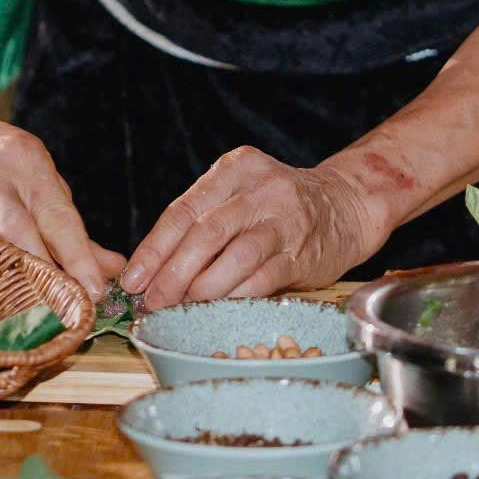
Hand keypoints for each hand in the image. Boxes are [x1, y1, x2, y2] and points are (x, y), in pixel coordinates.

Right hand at [0, 100, 124, 297]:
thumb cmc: (0, 164)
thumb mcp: (41, 180)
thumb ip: (73, 229)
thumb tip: (112, 269)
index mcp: (26, 164)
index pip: (57, 216)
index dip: (78, 256)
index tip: (95, 289)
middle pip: (20, 233)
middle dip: (47, 274)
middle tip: (71, 306)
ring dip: (11, 283)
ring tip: (36, 312)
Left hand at [122, 148, 383, 306]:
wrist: (345, 206)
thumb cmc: (276, 207)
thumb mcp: (238, 195)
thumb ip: (200, 222)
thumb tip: (151, 272)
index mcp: (235, 169)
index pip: (183, 210)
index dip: (153, 249)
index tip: (133, 280)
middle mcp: (261, 189)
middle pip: (205, 232)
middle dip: (172, 273)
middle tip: (153, 302)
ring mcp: (285, 220)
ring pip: (234, 257)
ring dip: (202, 289)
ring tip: (182, 307)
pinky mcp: (302, 253)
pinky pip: (262, 279)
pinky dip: (234, 297)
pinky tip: (217, 309)